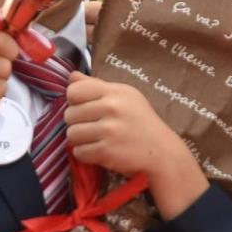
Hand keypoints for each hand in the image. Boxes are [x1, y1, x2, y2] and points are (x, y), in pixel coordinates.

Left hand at [63, 75, 205, 216]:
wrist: (161, 151)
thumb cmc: (141, 121)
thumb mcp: (124, 96)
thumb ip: (96, 85)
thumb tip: (72, 76)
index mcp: (114, 91)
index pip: (74, 90)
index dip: (74, 100)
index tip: (85, 107)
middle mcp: (111, 108)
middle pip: (69, 114)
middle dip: (76, 123)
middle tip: (91, 127)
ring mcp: (109, 131)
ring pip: (71, 134)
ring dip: (80, 140)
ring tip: (94, 139)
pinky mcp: (107, 152)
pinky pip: (79, 152)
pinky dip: (85, 155)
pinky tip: (98, 151)